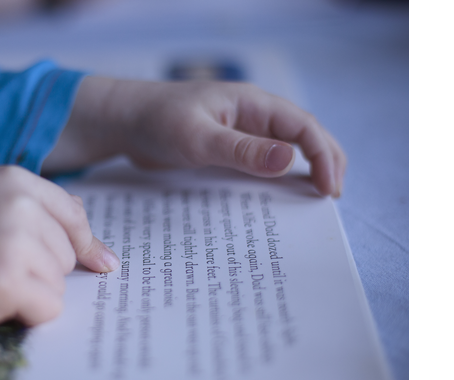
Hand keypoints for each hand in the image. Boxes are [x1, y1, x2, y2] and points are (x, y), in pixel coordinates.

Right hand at [0, 165, 119, 326]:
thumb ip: (39, 212)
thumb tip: (100, 251)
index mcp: (13, 180)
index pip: (73, 213)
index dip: (83, 242)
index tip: (99, 262)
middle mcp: (18, 205)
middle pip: (67, 252)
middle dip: (42, 268)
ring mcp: (14, 242)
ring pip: (59, 281)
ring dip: (31, 290)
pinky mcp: (9, 280)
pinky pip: (49, 307)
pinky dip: (28, 313)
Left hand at [45, 76, 345, 196]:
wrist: (123, 122)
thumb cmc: (156, 120)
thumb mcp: (198, 138)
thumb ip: (241, 150)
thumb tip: (290, 161)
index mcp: (252, 104)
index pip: (303, 126)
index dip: (323, 155)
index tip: (328, 189)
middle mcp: (251, 116)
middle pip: (302, 136)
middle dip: (324, 162)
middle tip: (330, 197)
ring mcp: (239, 133)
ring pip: (283, 150)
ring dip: (302, 171)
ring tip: (313, 200)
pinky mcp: (224, 150)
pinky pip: (258, 164)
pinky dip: (273, 180)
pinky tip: (274, 201)